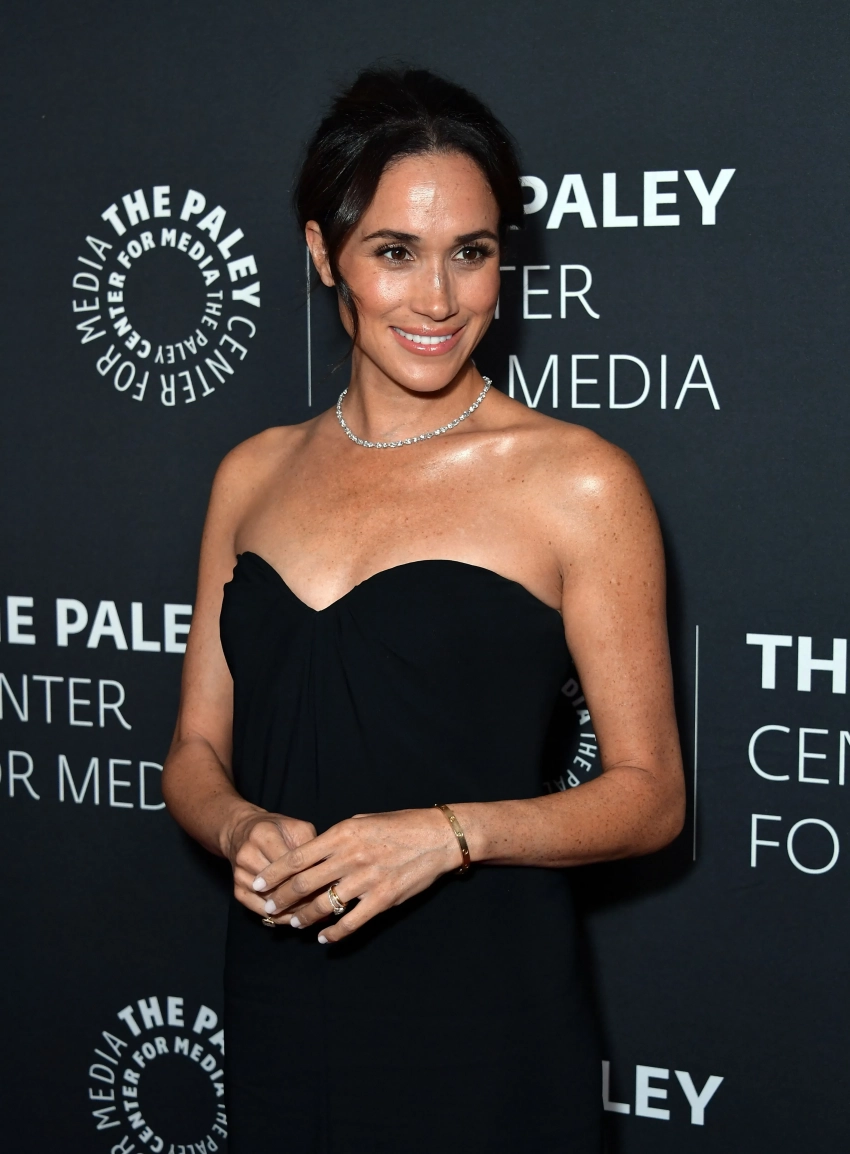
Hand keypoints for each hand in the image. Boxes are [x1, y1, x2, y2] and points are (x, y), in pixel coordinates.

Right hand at [223, 805, 316, 920]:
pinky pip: (259, 910)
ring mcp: (240, 875)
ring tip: (314, 914)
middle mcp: (247, 855)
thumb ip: (310, 845)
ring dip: (293, 910)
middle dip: (304, 897)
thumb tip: (327, 870)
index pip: (290, 864)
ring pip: (271, 901)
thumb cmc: (275, 829)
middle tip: (326, 905)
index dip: (312, 877)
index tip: (330, 887)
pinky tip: (295, 918)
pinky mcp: (237, 890)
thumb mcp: (296, 827)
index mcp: (263, 835)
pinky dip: (278, 917)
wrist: (240, 832)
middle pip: (280, 885)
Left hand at [251, 807, 462, 942]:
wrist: (437, 837)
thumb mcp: (363, 821)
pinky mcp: (382, 899)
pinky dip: (334, 934)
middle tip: (268, 908)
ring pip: (323, 906)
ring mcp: (366, 880)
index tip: (257, 884)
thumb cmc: (400, 825)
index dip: (273, 874)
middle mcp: (350, 857)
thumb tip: (314, 852)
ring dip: (304, 918)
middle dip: (281, 899)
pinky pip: (351, 922)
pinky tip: (324, 938)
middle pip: (303, 883)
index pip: (297, 857)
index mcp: (342, 834)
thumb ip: (337, 838)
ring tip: (293, 924)